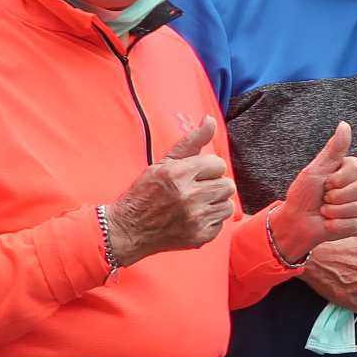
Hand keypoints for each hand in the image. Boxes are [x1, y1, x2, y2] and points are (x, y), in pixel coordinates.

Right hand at [105, 120, 235, 263]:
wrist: (129, 229)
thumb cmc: (145, 193)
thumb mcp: (164, 163)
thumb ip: (191, 142)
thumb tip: (210, 120)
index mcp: (178, 174)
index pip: (218, 164)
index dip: (208, 168)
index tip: (196, 174)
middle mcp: (188, 196)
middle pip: (228, 185)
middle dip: (214, 185)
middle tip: (196, 189)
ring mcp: (195, 219)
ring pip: (227, 204)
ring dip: (215, 202)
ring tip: (196, 203)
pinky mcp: (199, 236)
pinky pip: (221, 223)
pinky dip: (210, 220)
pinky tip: (193, 218)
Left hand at [269, 121, 356, 262]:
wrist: (297, 222)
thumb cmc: (304, 195)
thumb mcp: (316, 169)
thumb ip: (334, 149)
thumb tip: (344, 124)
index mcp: (352, 171)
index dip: (339, 178)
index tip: (325, 183)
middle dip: (337, 197)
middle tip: (324, 199)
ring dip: (335, 212)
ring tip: (326, 212)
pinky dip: (339, 225)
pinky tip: (331, 224)